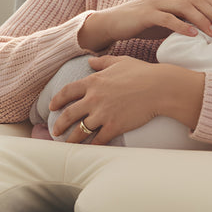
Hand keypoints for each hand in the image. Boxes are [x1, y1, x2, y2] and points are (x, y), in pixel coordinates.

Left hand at [49, 55, 204, 144]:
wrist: (159, 88)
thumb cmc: (142, 72)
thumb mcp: (120, 61)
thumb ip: (102, 62)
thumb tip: (90, 61)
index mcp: (93, 81)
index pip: (67, 92)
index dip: (57, 100)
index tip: (51, 107)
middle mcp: (94, 98)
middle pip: (69, 114)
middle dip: (59, 124)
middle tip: (55, 131)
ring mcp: (103, 114)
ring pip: (80, 130)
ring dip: (72, 139)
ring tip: (67, 144)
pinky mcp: (114, 127)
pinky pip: (98, 140)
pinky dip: (92, 146)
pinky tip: (88, 150)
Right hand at [78, 0, 211, 51]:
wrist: (113, 23)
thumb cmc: (142, 24)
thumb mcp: (167, 20)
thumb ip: (184, 20)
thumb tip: (208, 31)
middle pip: (198, 0)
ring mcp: (156, 2)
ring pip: (186, 8)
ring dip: (203, 20)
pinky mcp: (146, 14)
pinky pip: (168, 18)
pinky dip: (182, 26)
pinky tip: (193, 35)